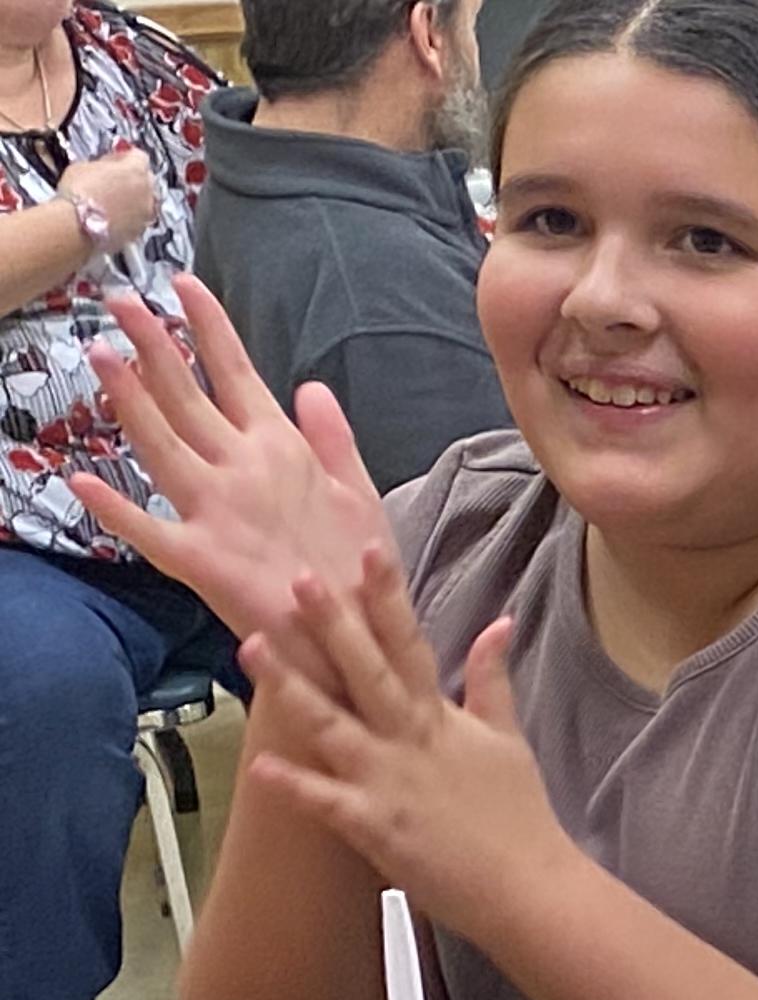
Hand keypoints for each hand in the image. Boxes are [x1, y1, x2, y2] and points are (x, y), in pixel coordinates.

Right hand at [60, 150, 156, 250]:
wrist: (77, 225)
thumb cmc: (78, 192)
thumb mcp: (85, 165)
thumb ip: (105, 163)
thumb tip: (109, 166)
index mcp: (136, 170)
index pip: (139, 157)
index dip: (125, 157)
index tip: (115, 159)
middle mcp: (148, 192)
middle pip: (145, 180)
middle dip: (131, 178)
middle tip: (112, 179)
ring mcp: (146, 214)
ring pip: (144, 202)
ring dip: (132, 199)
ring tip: (110, 200)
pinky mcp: (140, 231)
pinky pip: (138, 219)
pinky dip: (129, 215)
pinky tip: (111, 215)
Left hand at [67, 277, 393, 642]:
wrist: (366, 643)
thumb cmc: (364, 575)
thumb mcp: (364, 498)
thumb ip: (333, 441)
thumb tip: (311, 386)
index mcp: (284, 453)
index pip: (238, 375)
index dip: (209, 328)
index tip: (182, 285)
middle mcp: (246, 471)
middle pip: (187, 396)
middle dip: (152, 344)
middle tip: (120, 301)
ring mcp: (220, 512)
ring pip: (161, 443)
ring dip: (127, 398)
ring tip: (99, 353)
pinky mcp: (202, 560)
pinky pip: (148, 531)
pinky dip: (113, 509)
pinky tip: (79, 482)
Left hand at [231, 550, 567, 929]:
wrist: (529, 889)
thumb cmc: (519, 817)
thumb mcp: (508, 739)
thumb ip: (491, 679)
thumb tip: (499, 624)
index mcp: (440, 718)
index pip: (412, 644)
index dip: (388, 597)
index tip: (368, 550)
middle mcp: (412, 741)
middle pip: (369, 673)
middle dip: (333, 625)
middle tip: (299, 580)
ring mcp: (392, 783)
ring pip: (334, 727)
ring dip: (293, 689)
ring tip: (252, 649)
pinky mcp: (378, 828)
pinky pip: (328, 803)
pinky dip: (296, 786)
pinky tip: (259, 765)